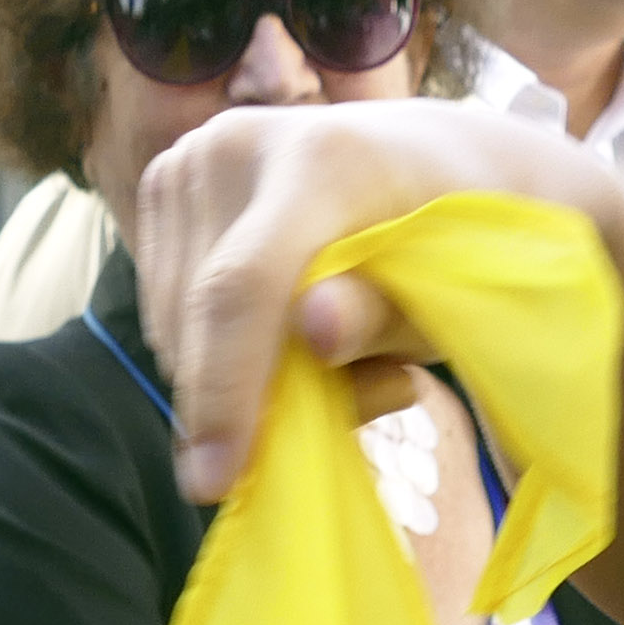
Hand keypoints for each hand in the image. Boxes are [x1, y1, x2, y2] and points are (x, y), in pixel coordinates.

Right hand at [128, 101, 623, 502]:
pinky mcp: (167, 180)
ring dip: (237, 374)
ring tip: (343, 356)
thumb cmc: (456, 241)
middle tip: (364, 396)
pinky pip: (167, 306)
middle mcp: (241, 142)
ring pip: (172, 320)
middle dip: (245, 397)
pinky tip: (289, 328)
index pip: (245, 286)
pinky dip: (219, 345)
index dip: (226, 389)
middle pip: (197, 312)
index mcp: (323, 158)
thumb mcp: (447, 294)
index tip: (217, 482)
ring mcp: (193, 156)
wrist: (433, 157)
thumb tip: (316, 331)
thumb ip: (383, 315)